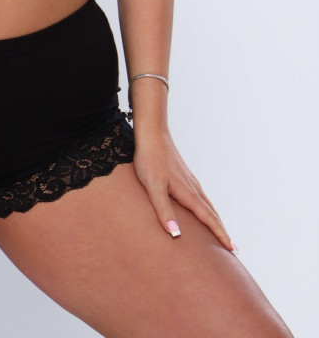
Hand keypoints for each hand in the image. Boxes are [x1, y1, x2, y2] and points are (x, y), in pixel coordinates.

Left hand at [133, 127, 234, 251]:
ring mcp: (190, 181)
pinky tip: (202, 211)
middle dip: (222, 231)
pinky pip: (200, 198)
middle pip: (212, 214)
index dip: (220, 235)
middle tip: (234, 250)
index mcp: (188, 193)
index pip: (208, 218)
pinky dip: (207, 210)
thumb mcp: (153, 187)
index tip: (233, 250)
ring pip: (207, 205)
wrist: (151, 134)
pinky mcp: (184, 177)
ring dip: (216, 221)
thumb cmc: (150, 160)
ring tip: (221, 234)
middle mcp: (193, 188)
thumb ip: (164, 210)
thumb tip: (176, 235)